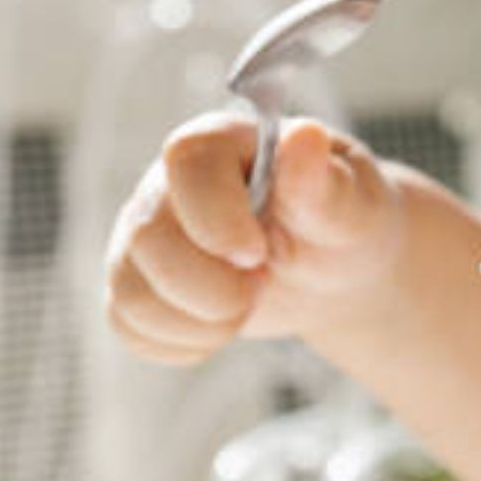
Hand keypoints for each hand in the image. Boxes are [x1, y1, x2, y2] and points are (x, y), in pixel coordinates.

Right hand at [103, 111, 406, 364]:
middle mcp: (170, 183)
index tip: (259, 254)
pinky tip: (221, 329)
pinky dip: (180, 343)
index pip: (188, 161)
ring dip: (198, 321)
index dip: (216, 216)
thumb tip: (304, 137)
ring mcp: (147, 234)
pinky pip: (129, 324)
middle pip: (148, 237)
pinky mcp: (139, 281)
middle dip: (212, 285)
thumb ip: (322, 181)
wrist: (337, 268)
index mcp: (225, 143)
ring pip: (132, 291)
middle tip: (262, 286)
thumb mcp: (351, 205)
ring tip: (246, 307)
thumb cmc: (347, 223)